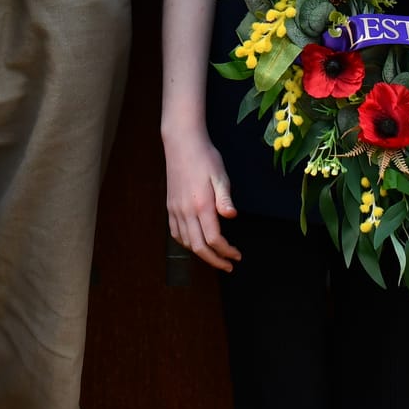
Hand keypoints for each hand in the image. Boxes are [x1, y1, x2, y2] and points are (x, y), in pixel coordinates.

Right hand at [163, 128, 240, 270]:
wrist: (182, 143)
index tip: (237, 255)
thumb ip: (225, 197)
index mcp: (201, 205)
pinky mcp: (170, 206)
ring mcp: (176, 209)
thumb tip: (232, 216)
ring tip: (215, 256)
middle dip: (215, 260)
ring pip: (186, 242)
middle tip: (228, 265)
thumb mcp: (220, 174)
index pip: (213, 239)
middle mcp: (186, 211)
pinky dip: (186, 243)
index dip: (226, 251)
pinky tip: (195, 242)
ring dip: (201, 254)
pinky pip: (176, 232)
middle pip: (199, 247)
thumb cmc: (205, 157)